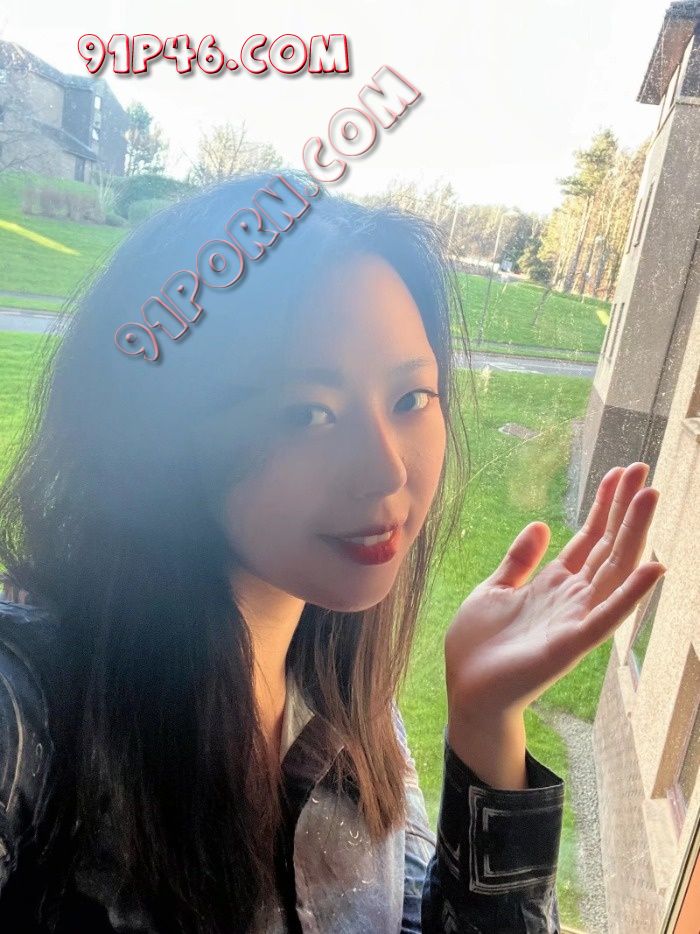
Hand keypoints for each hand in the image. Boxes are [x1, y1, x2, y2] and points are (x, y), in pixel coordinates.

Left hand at [445, 462, 664, 723]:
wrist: (466, 691)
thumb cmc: (479, 645)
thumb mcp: (494, 589)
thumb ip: (519, 560)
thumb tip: (540, 523)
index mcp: (553, 584)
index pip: (588, 537)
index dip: (605, 505)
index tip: (622, 472)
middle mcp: (572, 598)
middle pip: (606, 545)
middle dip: (624, 507)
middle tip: (644, 470)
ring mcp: (575, 620)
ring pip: (613, 569)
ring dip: (633, 533)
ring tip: (651, 496)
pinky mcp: (570, 644)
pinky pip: (606, 616)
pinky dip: (631, 593)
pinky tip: (655, 567)